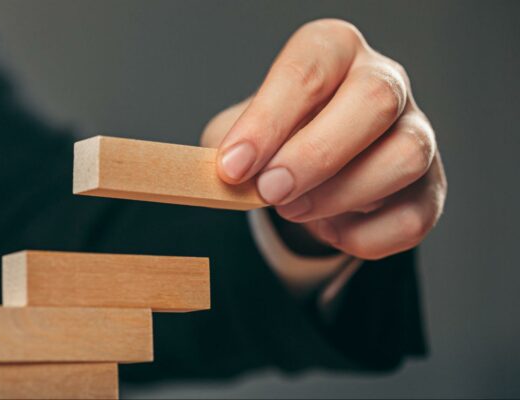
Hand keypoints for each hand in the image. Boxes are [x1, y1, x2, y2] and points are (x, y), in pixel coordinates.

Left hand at [202, 19, 446, 259]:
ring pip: (405, 157)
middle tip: (269, 191)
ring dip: (341, 195)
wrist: (311, 168)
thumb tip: (229, 175)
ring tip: (293, 210)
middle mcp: (385, 83)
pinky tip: (331, 228)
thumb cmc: (276, 140)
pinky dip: (363, 236)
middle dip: (314, 155)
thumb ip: (232, 147)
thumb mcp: (241, 133)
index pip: (308, 70)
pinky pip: (412, 218)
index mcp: (334, 52)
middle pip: (375, 101)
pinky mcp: (430, 188)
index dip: (267, 121)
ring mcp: (416, 134)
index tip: (233, 167)